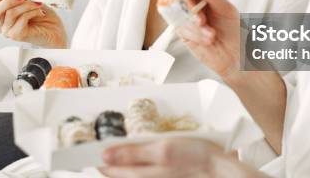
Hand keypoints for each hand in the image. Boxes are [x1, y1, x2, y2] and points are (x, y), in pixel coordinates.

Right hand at [0, 0, 66, 47]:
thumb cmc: (42, 16)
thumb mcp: (29, 0)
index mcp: (2, 14)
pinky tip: (40, 13)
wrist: (56, 31)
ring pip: (11, 13)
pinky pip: (21, 19)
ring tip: (38, 4)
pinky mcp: (17, 36)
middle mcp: (2, 24)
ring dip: (27, 5)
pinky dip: (32, 12)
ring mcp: (8, 32)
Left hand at [100, 138, 262, 177]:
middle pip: (116, 170)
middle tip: (105, 134)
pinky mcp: (161, 175)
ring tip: (122, 138)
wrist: (218, 170)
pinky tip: (142, 148)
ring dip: (123, 155)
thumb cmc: (194, 157)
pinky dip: (136, 159)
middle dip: (109, 153)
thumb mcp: (162, 149)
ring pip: (129, 170)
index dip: (97, 153)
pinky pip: (142, 170)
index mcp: (139, 174)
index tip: (91, 138)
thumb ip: (132, 153)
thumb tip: (104, 156)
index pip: (107, 167)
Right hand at [175, 0, 241, 80]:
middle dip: (191, 9)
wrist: (236, 58)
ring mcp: (188, 20)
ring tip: (211, 35)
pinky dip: (194, 34)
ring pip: (178, 14)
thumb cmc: (235, 32)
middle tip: (202, 20)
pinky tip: (206, 40)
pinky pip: (180, 28)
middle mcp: (195, 6)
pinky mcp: (184, 33)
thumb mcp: (226, 9)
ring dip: (194, 26)